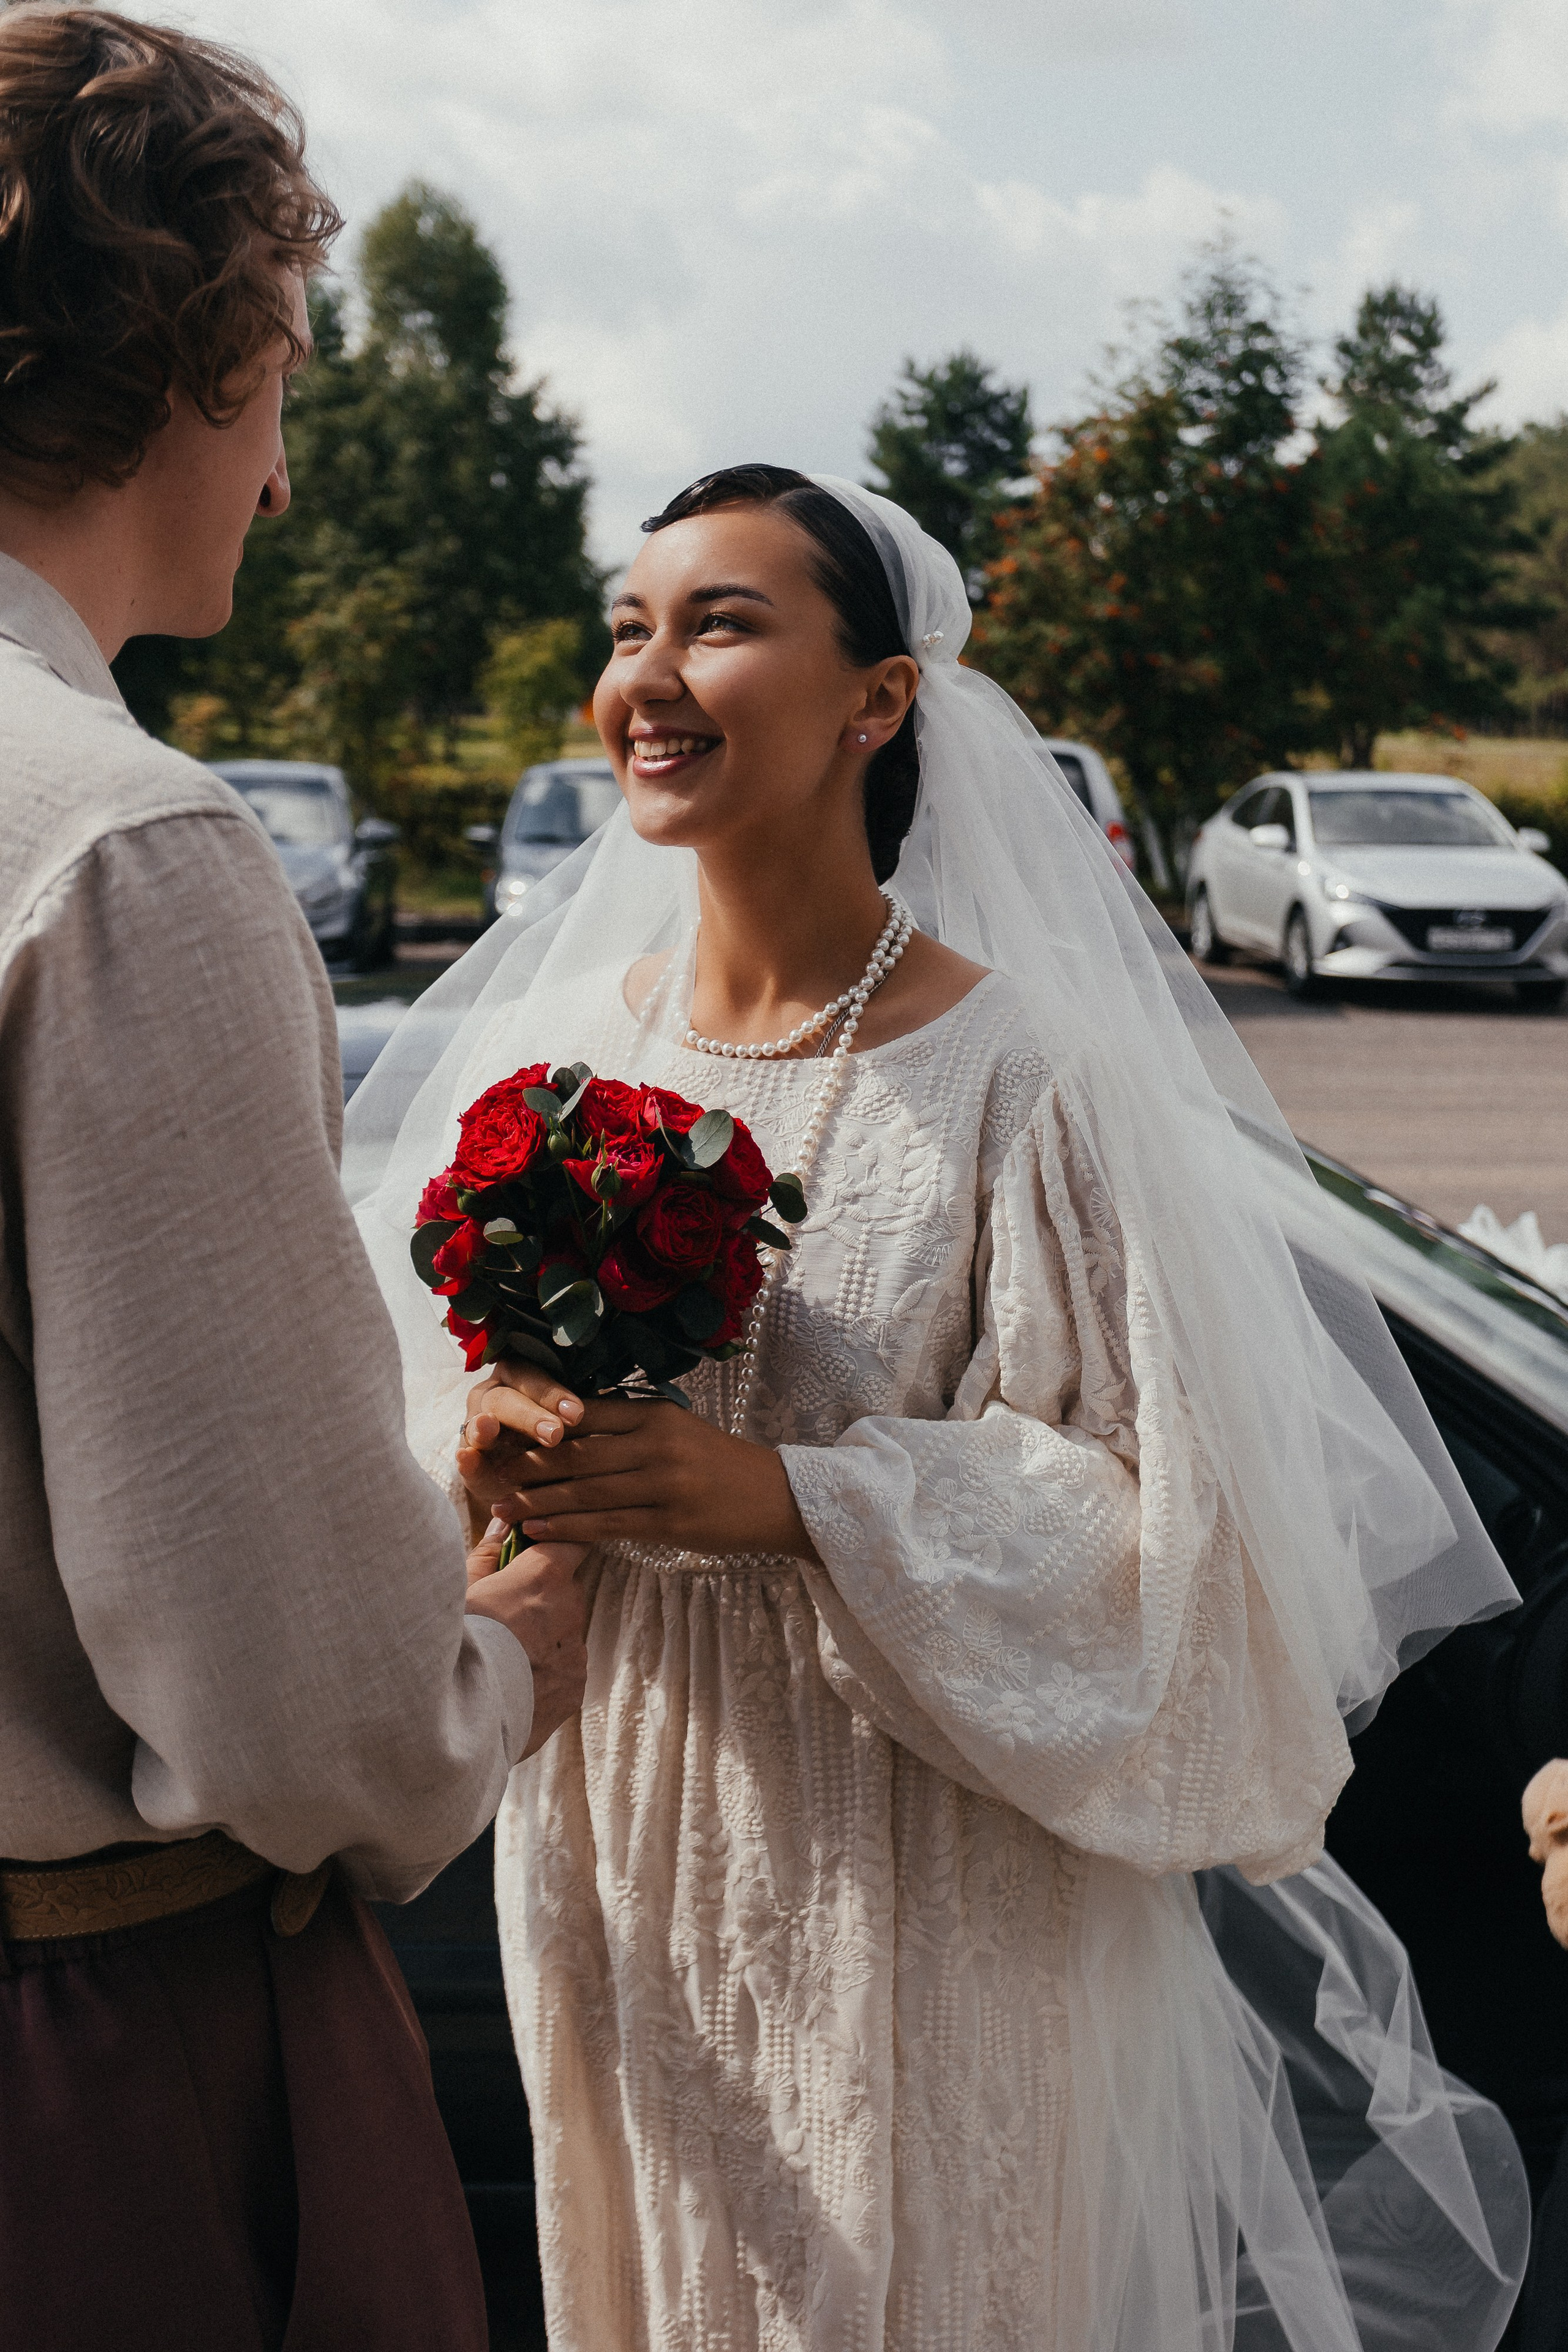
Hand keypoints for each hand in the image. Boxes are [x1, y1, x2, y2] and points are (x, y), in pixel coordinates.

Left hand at [461, 1361, 818, 1562]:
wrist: (778, 1499)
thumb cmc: (720, 1465)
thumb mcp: (679, 1432)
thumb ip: (631, 1428)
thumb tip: (571, 1427)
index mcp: (656, 1415)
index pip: (585, 1415)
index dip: (539, 1426)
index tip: (502, 1435)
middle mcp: (657, 1444)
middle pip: (577, 1453)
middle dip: (528, 1464)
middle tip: (487, 1473)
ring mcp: (664, 1484)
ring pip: (586, 1490)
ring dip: (538, 1499)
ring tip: (501, 1506)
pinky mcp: (670, 1523)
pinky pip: (607, 1525)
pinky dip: (567, 1526)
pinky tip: (537, 1529)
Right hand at [463, 1517, 587, 1756]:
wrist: (457, 1717)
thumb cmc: (452, 1642)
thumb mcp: (460, 1590)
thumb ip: (488, 1555)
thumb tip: (503, 1527)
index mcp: (544, 1577)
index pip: (570, 1542)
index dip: (555, 1547)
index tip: (538, 1554)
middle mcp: (569, 1610)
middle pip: (564, 1592)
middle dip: (540, 1598)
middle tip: (501, 1615)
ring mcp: (575, 1653)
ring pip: (563, 1634)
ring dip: (541, 1639)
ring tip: (499, 1658)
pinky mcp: (574, 1690)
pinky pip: (563, 1671)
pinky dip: (543, 1673)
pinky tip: (510, 1684)